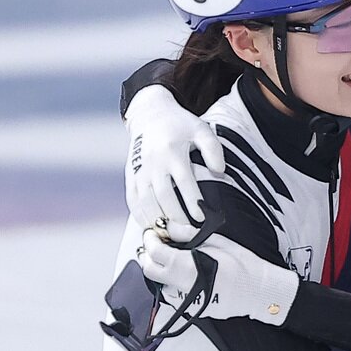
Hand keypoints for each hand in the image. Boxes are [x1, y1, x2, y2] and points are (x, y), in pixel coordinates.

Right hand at [125, 85, 224, 239]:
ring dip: (157, 220)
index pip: (184, 181)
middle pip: (163, 196)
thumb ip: (213, 150)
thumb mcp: (201, 130)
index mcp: (172, 151)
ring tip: (171, 235)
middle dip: (175, 217)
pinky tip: (151, 227)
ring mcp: (139, 170)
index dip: (193, 201)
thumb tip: (220, 171)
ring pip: (145, 201)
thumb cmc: (180, 125)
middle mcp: (153, 162)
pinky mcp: (130, 175)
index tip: (202, 218)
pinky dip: (140, 215)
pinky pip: (132, 199)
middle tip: (188, 233)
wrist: (150, 115)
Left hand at [137, 232, 299, 325]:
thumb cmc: (243, 266)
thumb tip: (169, 227)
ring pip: (160, 283)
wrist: (259, 290)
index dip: (150, 240)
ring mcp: (186, 299)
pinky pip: (174, 294)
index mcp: (187, 266)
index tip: (153, 233)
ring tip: (172, 258)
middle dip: (148, 255)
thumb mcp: (217, 242)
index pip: (155, 252)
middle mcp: (182, 285)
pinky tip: (188, 274)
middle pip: (150, 270)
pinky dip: (175, 282)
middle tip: (156, 244)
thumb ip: (188, 234)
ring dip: (161, 270)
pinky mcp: (192, 307)